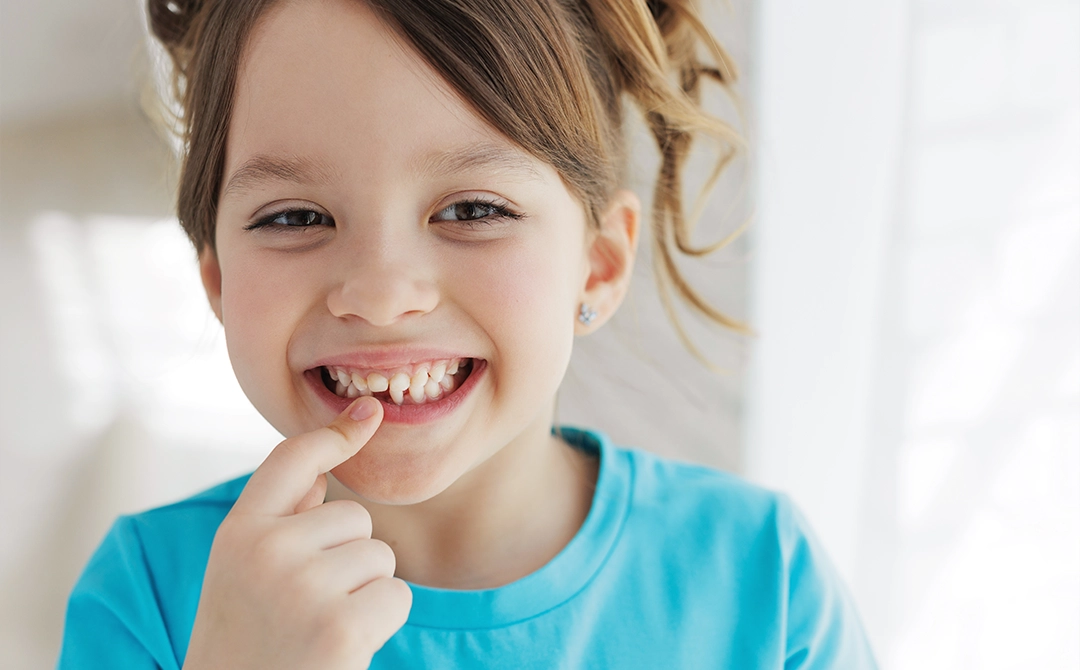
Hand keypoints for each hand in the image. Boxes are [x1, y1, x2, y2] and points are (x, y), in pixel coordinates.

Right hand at [183, 397, 410, 669]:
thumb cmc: (247, 640)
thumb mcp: (241, 574)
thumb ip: (279, 521)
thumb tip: (327, 470)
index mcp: (237, 534)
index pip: (290, 461)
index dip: (335, 434)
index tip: (369, 413)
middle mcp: (264, 551)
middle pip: (355, 518)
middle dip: (348, 559)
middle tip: (306, 608)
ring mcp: (302, 587)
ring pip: (380, 557)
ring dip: (365, 593)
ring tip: (319, 628)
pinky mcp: (341, 625)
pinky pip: (397, 596)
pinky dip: (382, 622)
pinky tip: (343, 647)